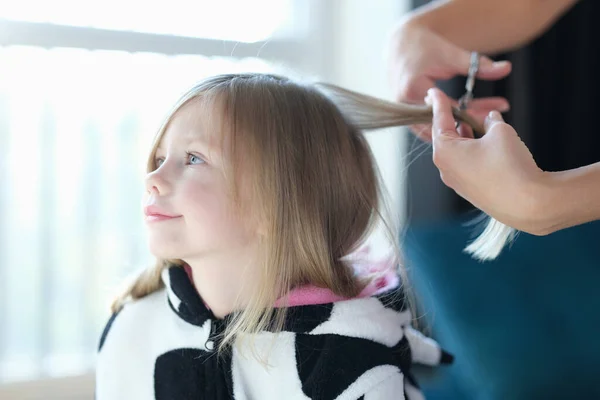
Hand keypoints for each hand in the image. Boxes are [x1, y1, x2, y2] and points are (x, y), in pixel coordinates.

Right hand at [388, 19, 511, 140]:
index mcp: (413, 88)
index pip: (449, 106)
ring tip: (480, 126)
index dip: (474, 110)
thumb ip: (477, 65)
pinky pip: (425, 129)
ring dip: (454, 130)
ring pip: (432, 131)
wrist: (400, 45)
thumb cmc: (424, 47)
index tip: (496, 110)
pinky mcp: (404, 115)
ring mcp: (402, 111)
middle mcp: (405, 103)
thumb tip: (505, 69)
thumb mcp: (451, 54)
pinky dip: (442, 129)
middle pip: (441, 123)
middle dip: (467, 124)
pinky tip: (462, 126)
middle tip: (492, 122)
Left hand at [427, 88, 549, 234]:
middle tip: (461, 106)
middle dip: (455, 121)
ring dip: (466, 137)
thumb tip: (489, 119)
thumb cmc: (510, 165)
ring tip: (478, 124)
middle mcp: (445, 168)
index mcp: (444, 151)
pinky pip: (466, 166)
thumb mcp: (500, 132)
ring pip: (457, 153)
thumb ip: (491, 121)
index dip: (440, 103)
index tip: (435, 91)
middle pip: (446, 137)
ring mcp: (456, 183)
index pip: (439, 120)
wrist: (528, 203)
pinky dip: (472, 153)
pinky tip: (485, 145)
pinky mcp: (470, 192)